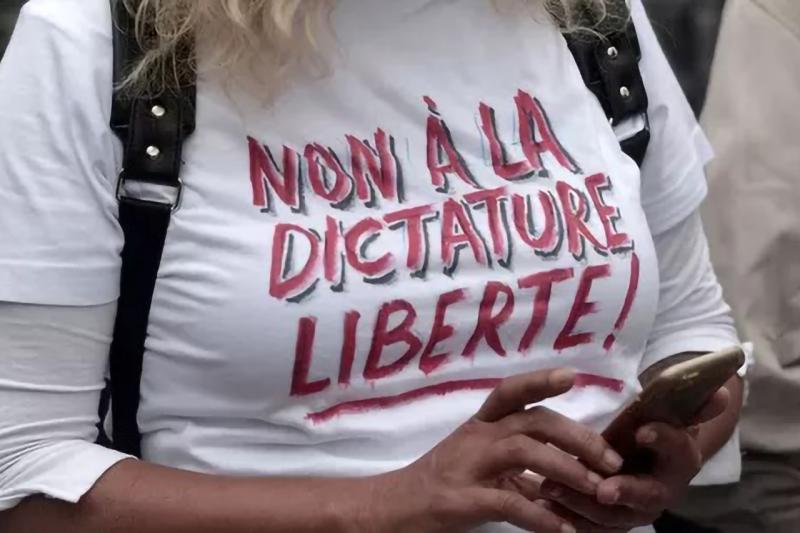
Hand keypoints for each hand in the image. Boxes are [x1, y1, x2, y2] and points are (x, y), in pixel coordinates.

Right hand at [367, 369, 623, 532]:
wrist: (392, 509)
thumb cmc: (440, 483)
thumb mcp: (476, 460)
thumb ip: (515, 458)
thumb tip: (566, 463)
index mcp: (480, 425)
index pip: (510, 392)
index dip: (540, 381)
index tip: (571, 376)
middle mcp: (476, 437)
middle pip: (532, 422)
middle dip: (577, 436)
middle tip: (611, 459)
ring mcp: (467, 467)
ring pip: (523, 452)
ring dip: (565, 469)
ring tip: (596, 490)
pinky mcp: (461, 500)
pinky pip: (508, 501)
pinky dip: (539, 515)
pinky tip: (562, 528)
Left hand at [539, 387, 730, 531]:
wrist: (646, 455)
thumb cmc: (653, 426)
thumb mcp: (667, 410)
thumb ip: (691, 403)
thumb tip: (724, 393)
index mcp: (681, 460)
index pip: (677, 450)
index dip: (663, 440)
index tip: (643, 430)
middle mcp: (662, 491)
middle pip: (646, 495)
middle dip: (624, 493)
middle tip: (604, 490)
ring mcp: (636, 511)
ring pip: (612, 515)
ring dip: (581, 504)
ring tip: (551, 489)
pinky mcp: (610, 522)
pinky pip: (589, 526)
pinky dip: (566, 518)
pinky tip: (540, 508)